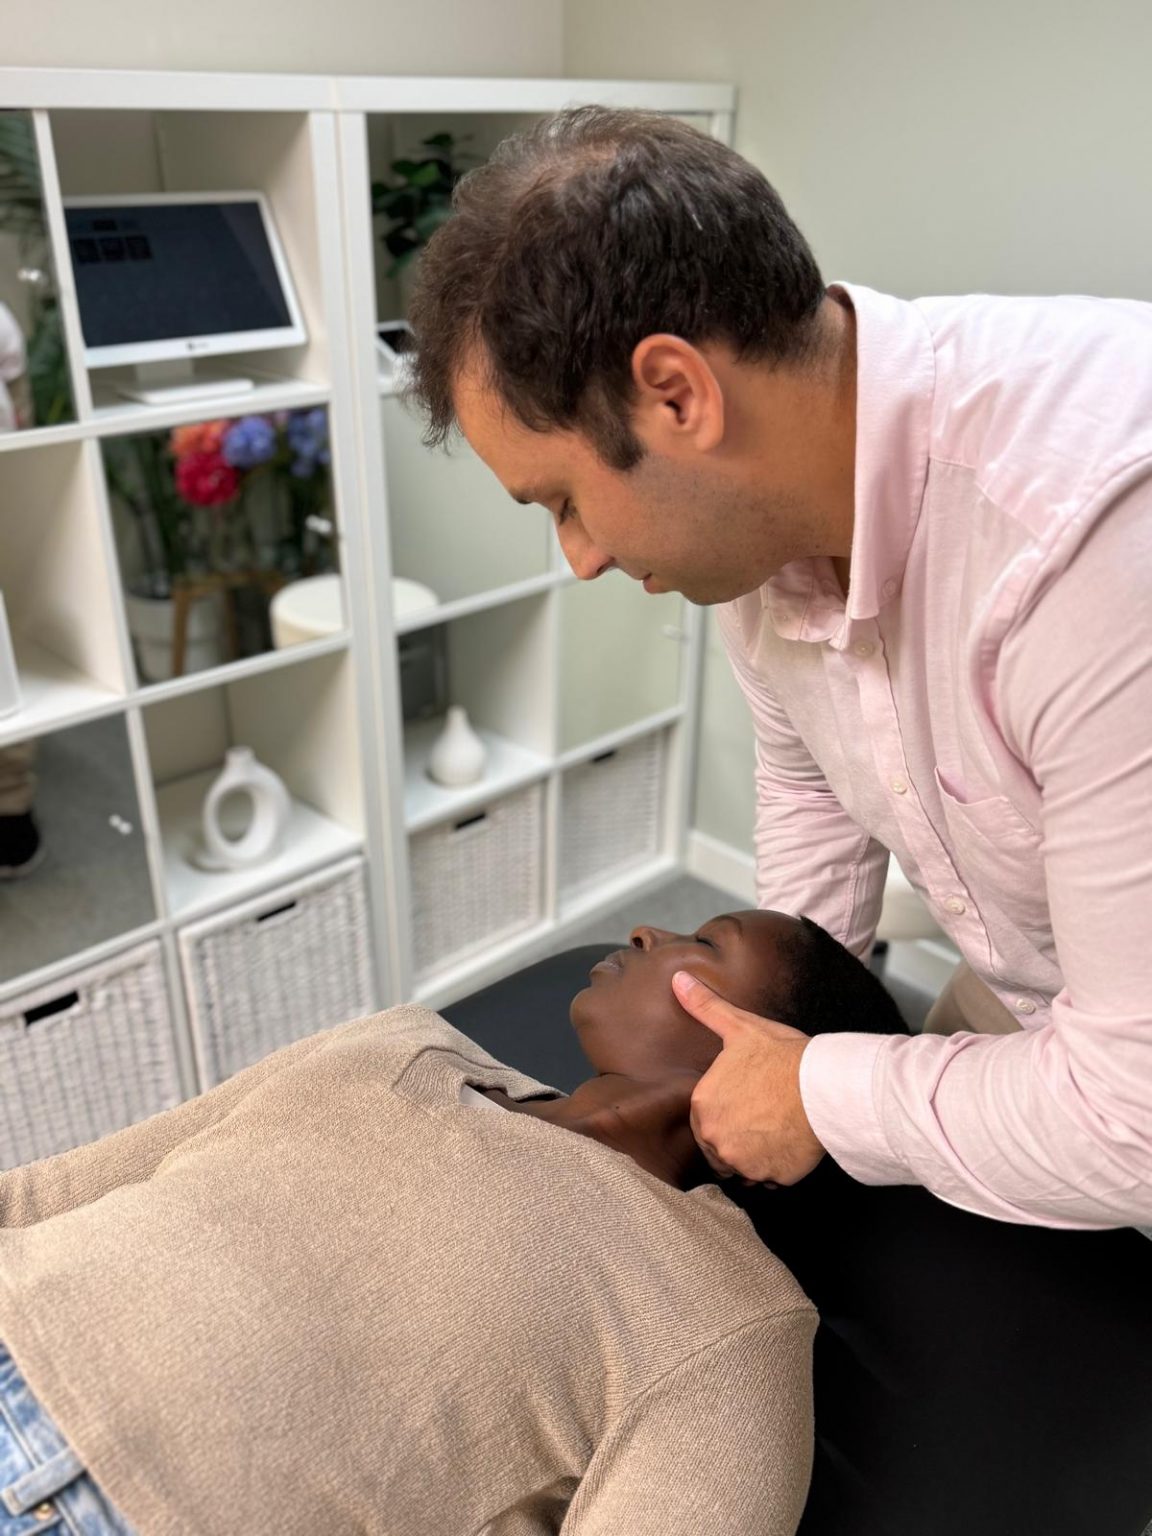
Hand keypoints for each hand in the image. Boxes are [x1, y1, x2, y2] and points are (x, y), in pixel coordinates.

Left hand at [674, 971, 825, 1185]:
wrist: (823, 1085)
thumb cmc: (782, 1056)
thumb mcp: (740, 1027)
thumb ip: (705, 1008)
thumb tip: (678, 980)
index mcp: (702, 1105)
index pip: (706, 1117)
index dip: (729, 1109)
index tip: (749, 1099)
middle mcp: (714, 1138)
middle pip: (720, 1145)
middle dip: (738, 1134)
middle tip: (765, 1114)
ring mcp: (741, 1162)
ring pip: (741, 1165)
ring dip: (754, 1155)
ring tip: (776, 1130)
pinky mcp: (769, 1178)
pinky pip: (767, 1180)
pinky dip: (776, 1168)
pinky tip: (789, 1145)